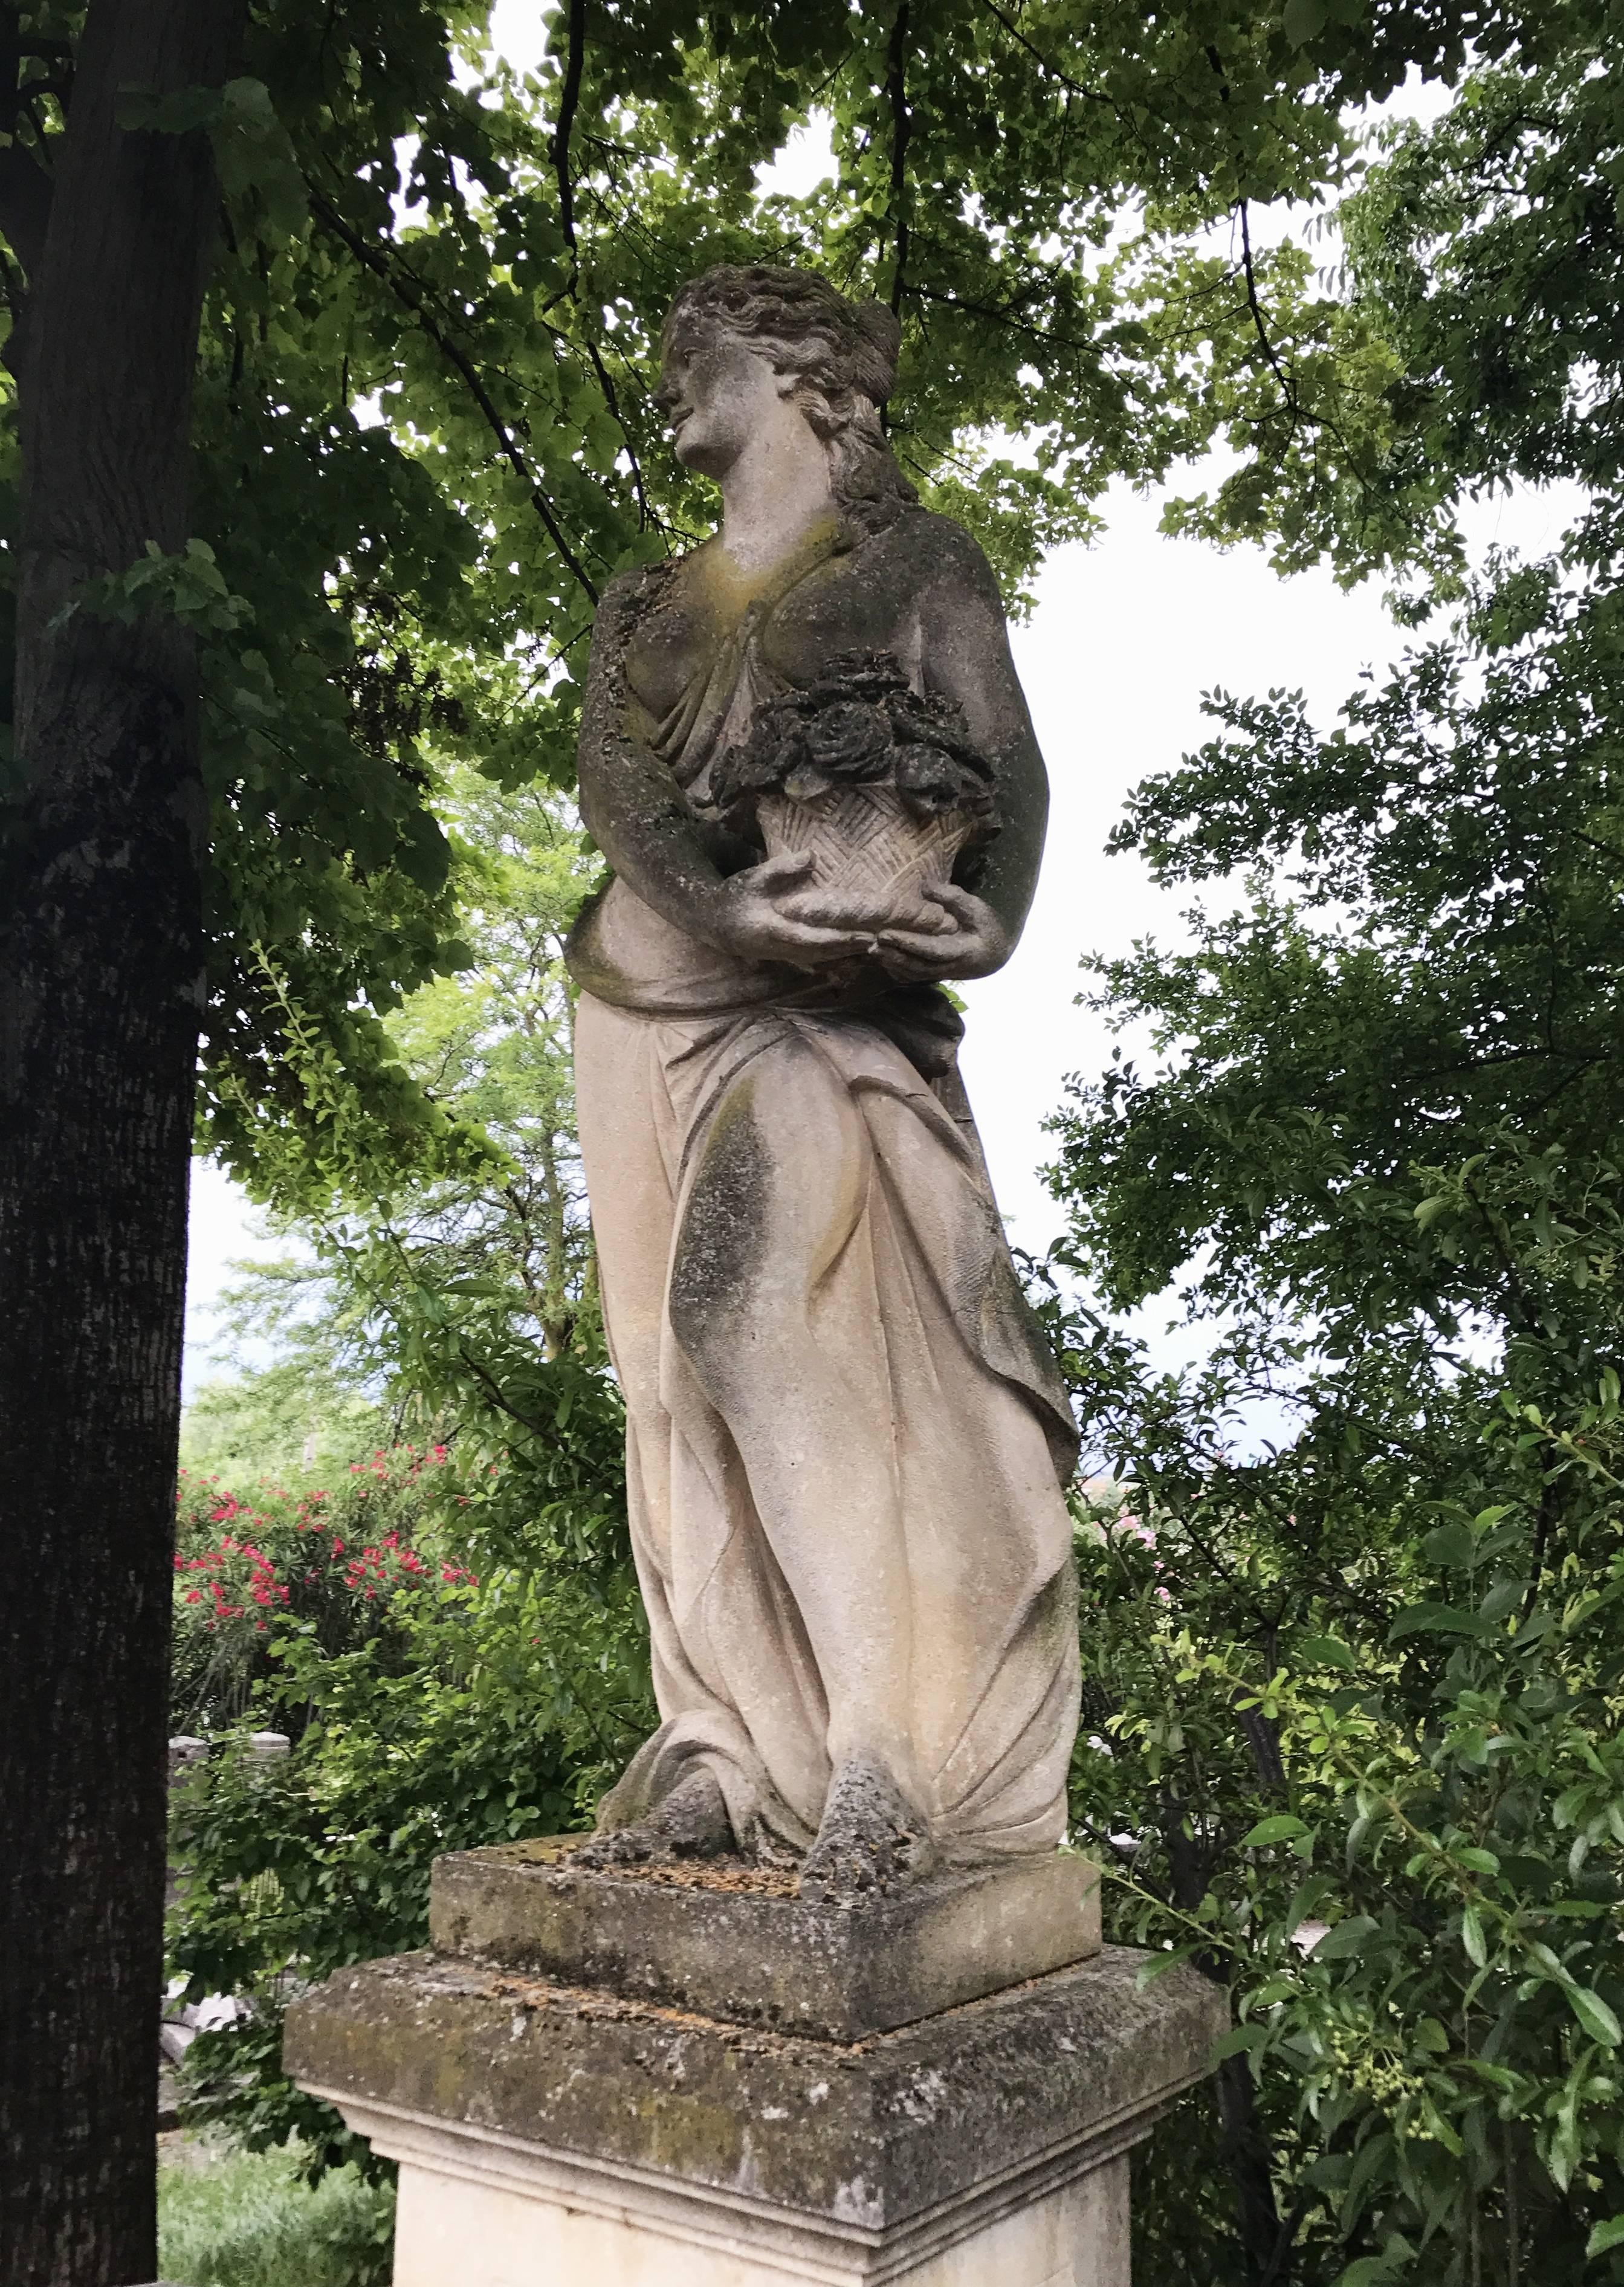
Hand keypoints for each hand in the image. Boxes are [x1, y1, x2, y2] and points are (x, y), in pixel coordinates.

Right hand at [710, 851, 878, 970]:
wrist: (714, 923)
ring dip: (844, 956)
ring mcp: (782, 955)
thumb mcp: (754, 877)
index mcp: (772, 928)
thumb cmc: (735, 896)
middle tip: (876, 941)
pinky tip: (852, 957)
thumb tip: (812, 856)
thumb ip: (782, 868)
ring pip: (818, 959)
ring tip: (870, 948)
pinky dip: (832, 960)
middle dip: (848, 948)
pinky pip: (812, 961)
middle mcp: (779, 948)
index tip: (863, 935)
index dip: (837, 939)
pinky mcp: (784, 957)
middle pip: (820, 952)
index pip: (811, 937)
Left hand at [873, 883, 1012, 982]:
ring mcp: (941, 975)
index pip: (932, 949)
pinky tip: (883, 959)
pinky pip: (913, 978)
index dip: (908, 943)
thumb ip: (953, 898)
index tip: (885, 933)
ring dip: (892, 964)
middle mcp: (950, 968)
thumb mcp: (977, 909)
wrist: (994, 955)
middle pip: (918, 967)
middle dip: (894, 955)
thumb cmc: (985, 927)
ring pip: (914, 975)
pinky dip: (897, 971)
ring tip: (873, 950)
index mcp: (962, 952)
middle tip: (873, 943)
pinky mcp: (935, 976)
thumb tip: (925, 887)